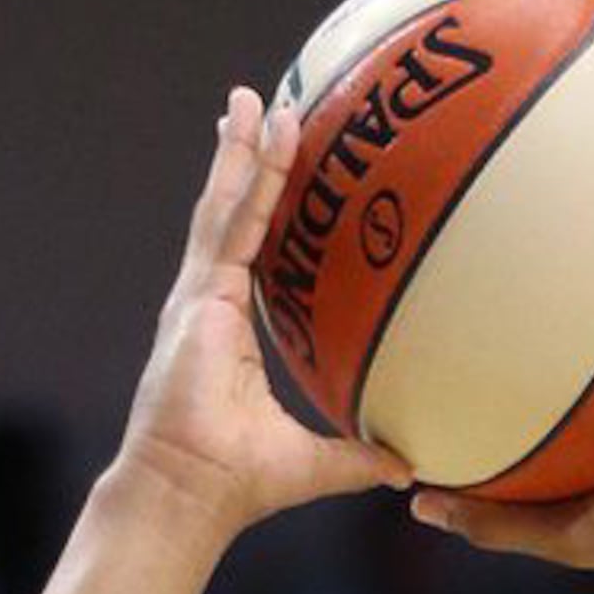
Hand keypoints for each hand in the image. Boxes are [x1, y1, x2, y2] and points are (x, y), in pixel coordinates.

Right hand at [111, 90, 407, 525]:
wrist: (190, 493)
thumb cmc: (237, 484)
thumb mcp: (314, 462)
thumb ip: (358, 456)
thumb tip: (404, 465)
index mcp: (225, 327)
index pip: (249, 250)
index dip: (260, 204)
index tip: (272, 161)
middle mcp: (207, 303)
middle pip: (230, 214)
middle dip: (243, 158)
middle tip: (262, 106)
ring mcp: (197, 296)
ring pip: (224, 207)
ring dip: (239, 151)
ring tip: (252, 100)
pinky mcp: (197, 297)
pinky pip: (227, 223)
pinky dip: (241, 174)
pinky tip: (251, 133)